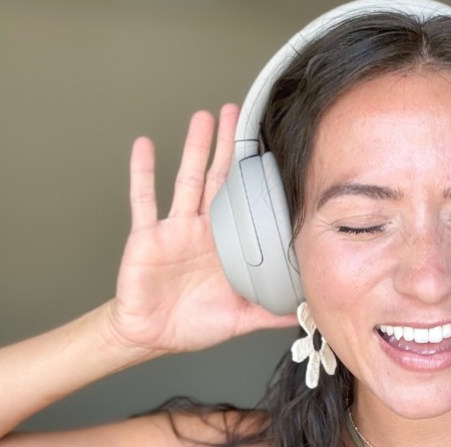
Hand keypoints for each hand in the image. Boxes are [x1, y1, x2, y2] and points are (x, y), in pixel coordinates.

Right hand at [107, 104, 296, 354]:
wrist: (151, 336)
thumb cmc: (193, 324)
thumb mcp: (241, 318)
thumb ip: (272, 312)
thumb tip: (308, 312)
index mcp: (227, 245)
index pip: (246, 202)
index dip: (256, 176)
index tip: (271, 148)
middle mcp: (203, 229)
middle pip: (219, 179)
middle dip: (228, 146)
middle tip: (239, 113)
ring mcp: (174, 229)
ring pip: (188, 180)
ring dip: (196, 149)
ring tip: (204, 118)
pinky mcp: (147, 237)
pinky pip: (144, 200)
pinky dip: (143, 173)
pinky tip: (145, 146)